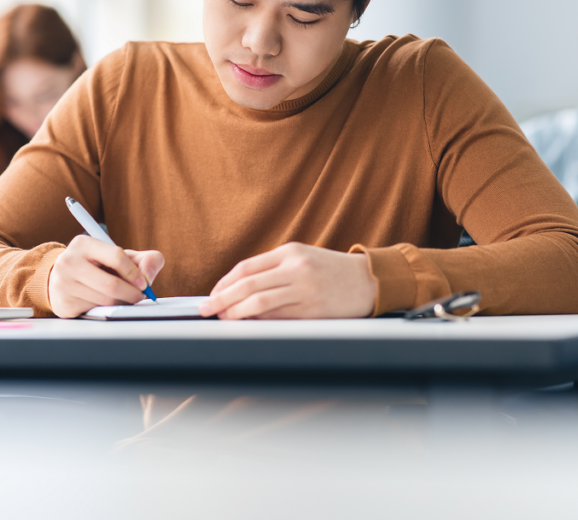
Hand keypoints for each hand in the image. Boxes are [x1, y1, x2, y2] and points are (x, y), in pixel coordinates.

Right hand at [48, 235, 164, 317]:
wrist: (64, 278)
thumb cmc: (98, 266)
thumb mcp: (121, 256)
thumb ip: (146, 259)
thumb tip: (148, 276)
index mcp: (84, 244)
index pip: (117, 257)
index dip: (135, 273)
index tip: (144, 283)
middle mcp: (69, 262)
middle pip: (112, 284)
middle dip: (132, 294)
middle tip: (139, 296)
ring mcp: (63, 284)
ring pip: (105, 301)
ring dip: (121, 303)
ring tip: (122, 297)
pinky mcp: (64, 304)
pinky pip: (95, 311)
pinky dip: (106, 310)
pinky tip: (104, 302)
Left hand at [199, 242, 377, 319]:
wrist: (369, 281)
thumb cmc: (333, 270)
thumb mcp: (303, 258)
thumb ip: (274, 269)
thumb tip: (238, 289)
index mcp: (290, 252)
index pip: (247, 268)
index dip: (225, 283)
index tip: (213, 294)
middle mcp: (296, 268)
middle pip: (247, 285)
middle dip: (222, 299)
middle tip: (207, 309)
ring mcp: (304, 290)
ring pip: (259, 303)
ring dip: (236, 313)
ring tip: (224, 319)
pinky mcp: (313, 310)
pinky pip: (278, 318)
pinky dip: (259, 322)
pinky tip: (249, 325)